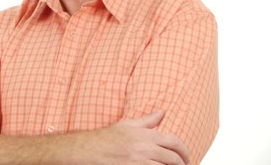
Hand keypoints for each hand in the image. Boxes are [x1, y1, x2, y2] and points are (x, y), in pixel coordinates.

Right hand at [70, 111, 189, 164]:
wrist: (86, 150)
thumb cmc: (105, 139)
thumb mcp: (126, 126)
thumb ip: (146, 121)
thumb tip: (161, 113)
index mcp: (144, 135)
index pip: (173, 142)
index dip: (184, 151)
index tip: (186, 157)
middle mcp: (144, 148)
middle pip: (173, 159)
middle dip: (181, 164)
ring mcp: (139, 162)